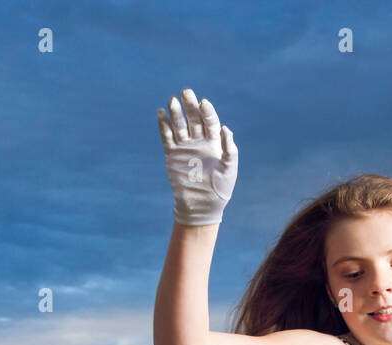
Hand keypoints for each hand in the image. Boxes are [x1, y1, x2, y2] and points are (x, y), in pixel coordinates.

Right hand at [157, 88, 237, 226]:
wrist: (202, 205)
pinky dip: (163, 125)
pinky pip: (167, 137)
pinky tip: (161, 113)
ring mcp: (185, 147)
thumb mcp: (229, 169)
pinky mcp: (173, 155)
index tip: (204, 103)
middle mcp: (199, 142)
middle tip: (186, 92)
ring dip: (176, 113)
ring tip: (172, 101)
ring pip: (180, 125)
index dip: (207, 111)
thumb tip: (226, 128)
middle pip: (194, 119)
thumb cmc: (219, 189)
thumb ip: (229, 149)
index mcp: (214, 142)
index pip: (210, 121)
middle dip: (190, 105)